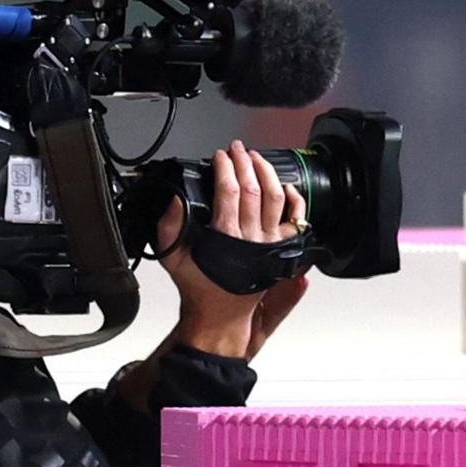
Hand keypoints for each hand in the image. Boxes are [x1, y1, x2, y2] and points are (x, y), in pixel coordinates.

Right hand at [147, 138, 311, 360]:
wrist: (220, 317)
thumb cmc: (200, 289)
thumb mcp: (172, 259)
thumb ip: (168, 229)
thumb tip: (175, 200)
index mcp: (226, 238)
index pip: (228, 191)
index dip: (224, 168)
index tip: (220, 156)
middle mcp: (252, 240)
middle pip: (253, 189)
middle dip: (244, 162)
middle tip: (237, 149)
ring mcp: (270, 245)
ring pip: (276, 199)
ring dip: (266, 173)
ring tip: (257, 158)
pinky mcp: (282, 251)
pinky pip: (297, 221)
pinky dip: (295, 200)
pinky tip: (286, 186)